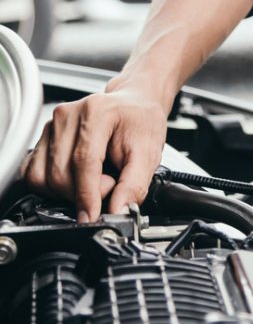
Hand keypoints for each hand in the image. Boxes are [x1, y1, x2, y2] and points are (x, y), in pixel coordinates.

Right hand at [22, 87, 168, 221]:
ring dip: (68, 191)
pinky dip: (52, 186)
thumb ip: (134, 185)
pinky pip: (33, 174)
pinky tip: (75, 178)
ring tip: (94, 178)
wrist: (133, 106)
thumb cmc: (140, 124)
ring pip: (43, 178)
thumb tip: (118, 211)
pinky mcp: (43, 138)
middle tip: (109, 183)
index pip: (83, 162)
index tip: (91, 217)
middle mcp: (67, 116)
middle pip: (60, 175)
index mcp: (96, 113)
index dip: (86, 196)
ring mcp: (51, 125)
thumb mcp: (148, 154)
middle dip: (83, 193)